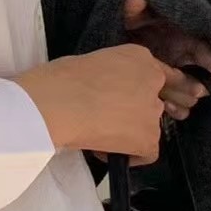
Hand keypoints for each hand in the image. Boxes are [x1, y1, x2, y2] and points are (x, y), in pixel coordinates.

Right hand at [13, 44, 170, 165]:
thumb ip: (109, 74)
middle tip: (106, 115)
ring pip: (149, 126)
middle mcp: (152, 80)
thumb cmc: (59, 80)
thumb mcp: (90, 62)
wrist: (55, 103)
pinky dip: (130, 155)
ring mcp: (153, 111)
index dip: (141, 90)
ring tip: (100, 132)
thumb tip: (105, 89)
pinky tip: (106, 148)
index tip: (129, 99)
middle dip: (132, 110)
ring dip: (130, 131)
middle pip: (152, 101)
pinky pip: (147, 153)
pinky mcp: (148, 139)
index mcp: (139, 56)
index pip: (156, 74)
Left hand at [122, 0, 210, 119]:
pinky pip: (177, 103)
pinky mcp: (165, 89)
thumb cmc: (135, 21)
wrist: (121, 36)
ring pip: (189, 95)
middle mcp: (186, 61)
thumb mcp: (136, 14)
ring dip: (184, 100)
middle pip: (202, 79)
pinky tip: (164, 109)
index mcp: (187, 41)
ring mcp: (176, 77)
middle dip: (197, 86)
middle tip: (193, 92)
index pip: (208, 54)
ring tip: (170, 102)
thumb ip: (136, 9)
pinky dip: (174, 108)